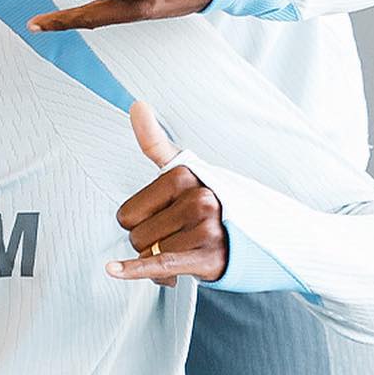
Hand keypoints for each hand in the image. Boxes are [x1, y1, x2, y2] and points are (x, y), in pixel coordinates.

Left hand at [106, 102, 227, 286]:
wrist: (260, 236)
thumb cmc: (213, 203)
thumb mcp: (187, 170)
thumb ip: (156, 142)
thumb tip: (136, 104)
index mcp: (184, 175)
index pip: (127, 213)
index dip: (139, 224)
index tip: (160, 222)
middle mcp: (197, 199)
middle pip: (136, 236)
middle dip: (150, 244)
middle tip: (177, 238)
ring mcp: (206, 228)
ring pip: (149, 254)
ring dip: (161, 261)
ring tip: (186, 251)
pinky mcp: (210, 257)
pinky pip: (161, 264)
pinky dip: (134, 270)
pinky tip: (112, 269)